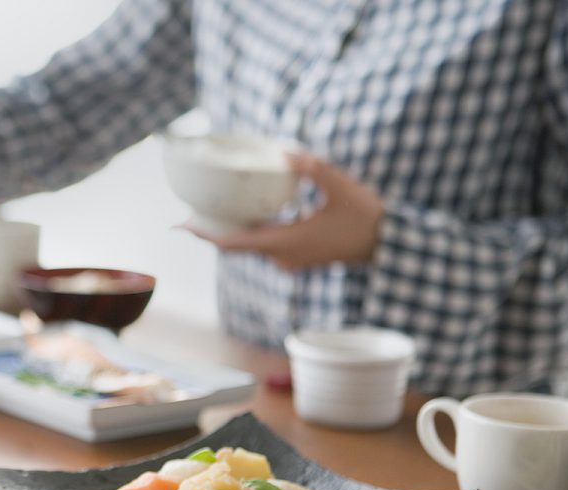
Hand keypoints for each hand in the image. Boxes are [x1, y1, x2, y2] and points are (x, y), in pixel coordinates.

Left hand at [182, 153, 385, 269]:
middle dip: (210, 230)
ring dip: (229, 231)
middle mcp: (281, 256)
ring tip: (208, 211)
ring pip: (249, 246)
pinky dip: (249, 231)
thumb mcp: (339, 186)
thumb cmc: (365, 216)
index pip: (233, 242)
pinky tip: (245, 213)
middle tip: (186, 214)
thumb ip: (313, 168)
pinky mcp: (297, 257)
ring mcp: (289, 260)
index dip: (204, 235)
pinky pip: (263, 245)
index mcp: (285, 242)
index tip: (180, 226)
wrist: (387, 243)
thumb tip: (286, 152)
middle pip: (235, 245)